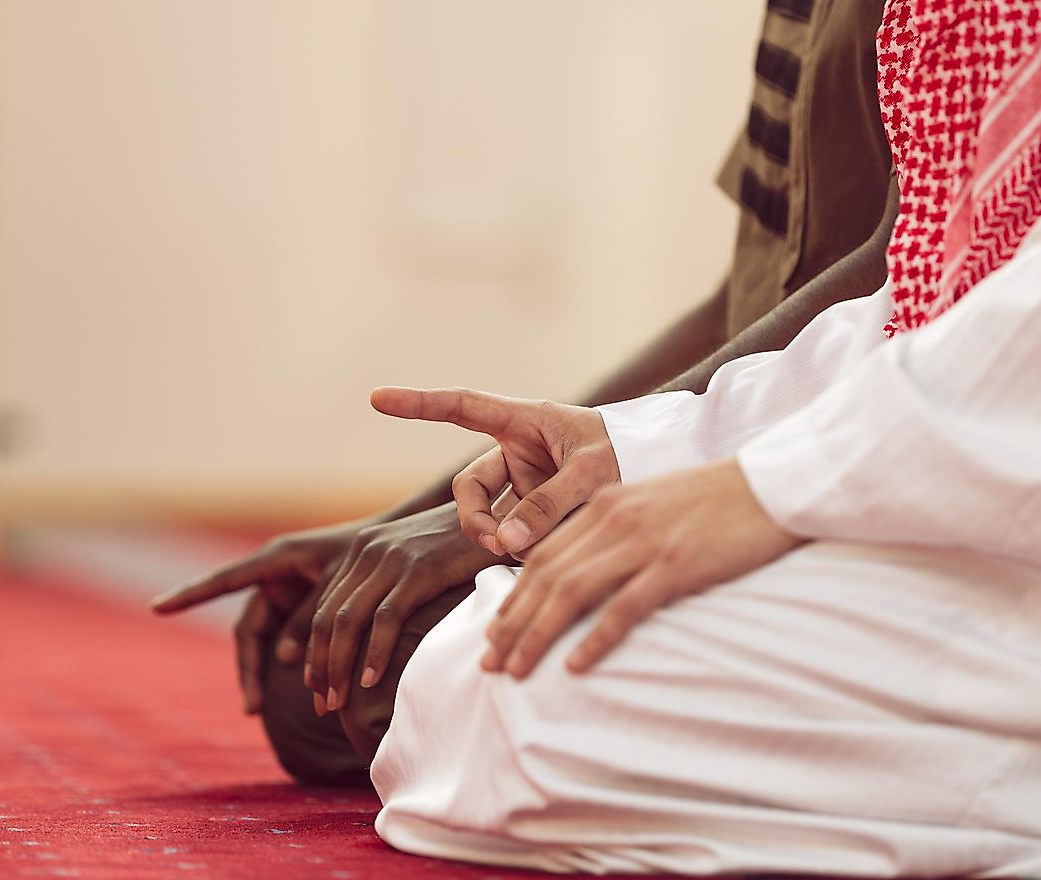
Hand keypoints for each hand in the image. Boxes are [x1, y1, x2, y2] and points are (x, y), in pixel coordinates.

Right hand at [150, 520, 367, 712]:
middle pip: (248, 628)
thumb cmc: (367, 558)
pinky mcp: (297, 610)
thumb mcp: (340, 586)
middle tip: (251, 706)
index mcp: (277, 560)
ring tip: (255, 709)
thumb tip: (283, 658)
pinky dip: (282, 666)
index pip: (225, 580)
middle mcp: (274, 577)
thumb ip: (313, 618)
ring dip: (260, 672)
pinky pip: (281, 641)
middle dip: (247, 666)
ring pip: (262, 640)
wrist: (394, 553)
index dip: (191, 594)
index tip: (158, 607)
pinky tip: (283, 694)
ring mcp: (284, 595)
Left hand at [304, 502, 502, 714]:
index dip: (315, 651)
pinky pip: (386, 618)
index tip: (316, 687)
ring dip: (338, 666)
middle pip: (328, 617)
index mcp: (363, 549)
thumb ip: (391, 586)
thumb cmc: (463, 547)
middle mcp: (369, 550)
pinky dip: (375, 653)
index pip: (325, 606)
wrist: (501, 514)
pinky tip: (370, 682)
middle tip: (322, 704)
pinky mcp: (420, 568)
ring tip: (337, 703)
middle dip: (320, 665)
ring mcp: (393, 557)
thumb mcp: (416, 562)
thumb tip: (374, 633)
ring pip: (348, 620)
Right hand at [371, 387, 619, 555]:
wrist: (665, 469)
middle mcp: (518, 453)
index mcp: (524, 421)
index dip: (418, 404)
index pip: (461, 407)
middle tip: (497, 545)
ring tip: (544, 553)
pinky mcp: (539, 515)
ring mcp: (526, 486)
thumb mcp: (595, 474)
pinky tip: (556, 558)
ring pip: (491, 521)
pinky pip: (517, 539)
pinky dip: (529, 552)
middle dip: (475, 520)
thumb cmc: (632, 454)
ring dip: (508, 541)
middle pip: (469, 489)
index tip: (375, 398)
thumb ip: (550, 505)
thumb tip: (505, 544)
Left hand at [482, 458, 802, 677]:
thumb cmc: (717, 502)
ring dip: (538, 635)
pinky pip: (625, 607)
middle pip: (545, 576)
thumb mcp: (653, 505)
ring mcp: (644, 542)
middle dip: (512, 623)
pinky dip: (596, 639)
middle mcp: (615, 521)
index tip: (495, 632)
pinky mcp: (676, 564)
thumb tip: (585, 572)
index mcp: (605, 505)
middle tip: (489, 663)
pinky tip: (576, 666)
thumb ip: (615, 531)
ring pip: (572, 592)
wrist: (774, 484)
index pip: (542, 554)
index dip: (513, 596)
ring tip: (516, 671)